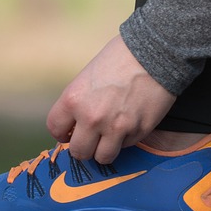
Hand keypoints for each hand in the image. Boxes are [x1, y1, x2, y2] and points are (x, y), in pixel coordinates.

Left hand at [46, 35, 175, 163]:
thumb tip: (75, 124)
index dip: (62, 133)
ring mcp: (116, 127)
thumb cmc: (120, 58)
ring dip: (104, 150)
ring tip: (109, 137)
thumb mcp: (88, 77)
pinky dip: (126, 139)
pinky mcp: (138, 131)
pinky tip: (130, 121)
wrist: (155, 53)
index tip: (69, 133)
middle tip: (90, 139)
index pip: (55, 129)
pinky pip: (126, 146)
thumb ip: (79, 102)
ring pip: (102, 157)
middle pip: (78, 152)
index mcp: (74, 99)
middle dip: (83, 147)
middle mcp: (92, 117)